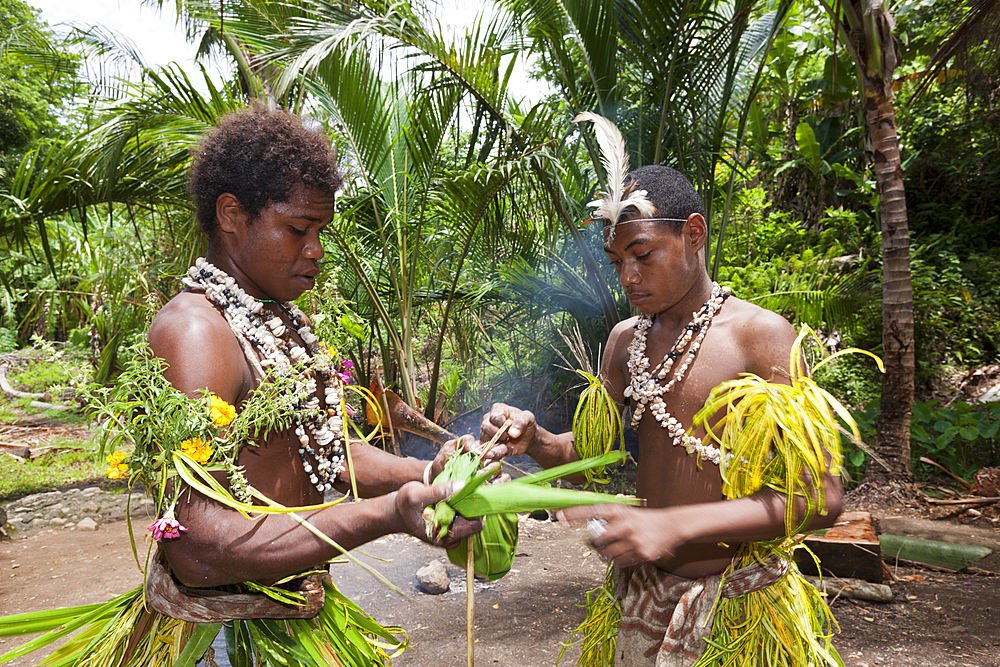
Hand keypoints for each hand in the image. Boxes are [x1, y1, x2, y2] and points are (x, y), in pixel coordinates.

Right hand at [395, 481, 481, 549]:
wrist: (394, 512)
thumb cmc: (403, 505)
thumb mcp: (417, 494)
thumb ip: (440, 491)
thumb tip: (463, 485)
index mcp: (444, 536)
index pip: (475, 525)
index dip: (476, 508)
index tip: (472, 493)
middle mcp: (450, 538)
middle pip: (475, 521)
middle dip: (472, 505)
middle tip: (463, 489)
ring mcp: (450, 534)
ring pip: (470, 518)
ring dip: (467, 505)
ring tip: (456, 492)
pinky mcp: (449, 527)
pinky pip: (463, 516)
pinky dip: (461, 506)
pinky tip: (452, 496)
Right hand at [481, 402, 536, 457]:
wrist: (527, 438)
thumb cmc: (526, 424)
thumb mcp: (529, 419)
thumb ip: (521, 423)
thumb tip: (512, 434)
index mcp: (498, 409)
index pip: (494, 417)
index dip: (502, 425)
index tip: (510, 429)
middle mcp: (488, 420)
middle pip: (485, 427)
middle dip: (498, 435)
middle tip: (508, 438)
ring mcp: (486, 433)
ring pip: (485, 440)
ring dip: (498, 446)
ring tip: (508, 446)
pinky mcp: (487, 445)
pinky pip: (487, 451)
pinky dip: (498, 453)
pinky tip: (509, 451)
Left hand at [557, 505, 684, 568]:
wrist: (671, 526)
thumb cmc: (642, 520)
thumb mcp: (625, 512)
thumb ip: (607, 520)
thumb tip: (586, 534)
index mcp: (619, 510)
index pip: (591, 510)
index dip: (573, 514)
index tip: (559, 516)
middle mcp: (625, 523)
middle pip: (597, 539)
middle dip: (595, 543)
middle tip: (599, 542)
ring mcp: (633, 539)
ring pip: (607, 554)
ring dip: (605, 554)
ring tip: (614, 548)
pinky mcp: (641, 553)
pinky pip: (620, 562)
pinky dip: (618, 560)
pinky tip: (625, 553)